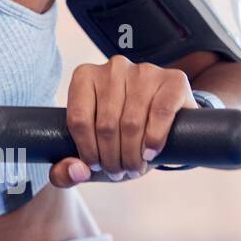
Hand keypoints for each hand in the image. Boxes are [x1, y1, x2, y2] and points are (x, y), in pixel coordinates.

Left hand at [50, 55, 197, 186]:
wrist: (169, 117)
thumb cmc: (121, 133)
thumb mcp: (92, 147)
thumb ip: (66, 168)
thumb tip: (77, 171)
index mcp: (85, 76)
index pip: (78, 119)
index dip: (86, 150)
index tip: (95, 166)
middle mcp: (113, 68)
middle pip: (105, 124)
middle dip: (111, 158)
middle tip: (118, 173)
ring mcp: (144, 71)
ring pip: (131, 123)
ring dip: (132, 155)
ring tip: (134, 168)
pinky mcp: (174, 80)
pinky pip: (160, 113)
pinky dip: (154, 139)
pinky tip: (150, 153)